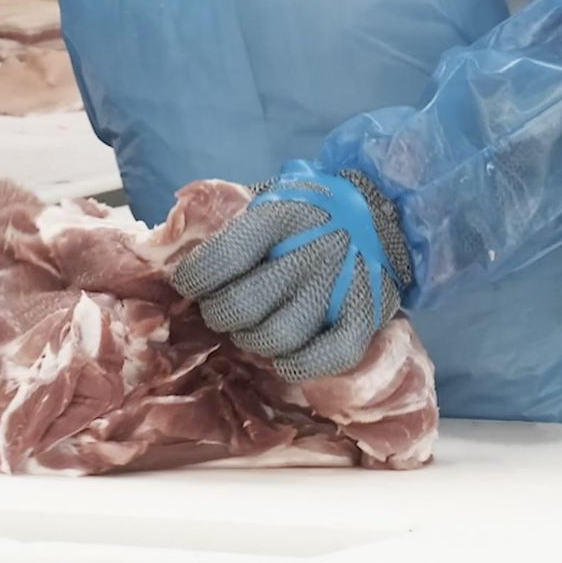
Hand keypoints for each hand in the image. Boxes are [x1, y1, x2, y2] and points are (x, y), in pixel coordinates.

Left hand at [171, 161, 411, 382]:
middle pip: (244, 305)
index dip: (194, 280)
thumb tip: (176, 247)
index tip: (190, 285)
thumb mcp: (272, 196)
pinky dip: (300, 366)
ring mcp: (340, 286)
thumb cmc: (313, 209)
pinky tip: (284, 360)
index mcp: (282, 216)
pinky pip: (328, 356)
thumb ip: (234, 220)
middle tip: (222, 310)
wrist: (385, 210)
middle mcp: (310, 251)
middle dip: (220, 314)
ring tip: (252, 329)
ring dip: (253, 340)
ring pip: (278, 336)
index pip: (222, 259)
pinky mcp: (366, 315)